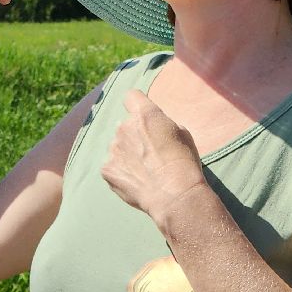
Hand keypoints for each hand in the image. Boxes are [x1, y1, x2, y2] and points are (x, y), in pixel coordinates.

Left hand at [101, 90, 208, 232]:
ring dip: (126, 154)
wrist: (175, 195)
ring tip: (143, 171)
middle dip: (133, 135)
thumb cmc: (184, 163)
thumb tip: (155, 127)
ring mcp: (113, 148)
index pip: (132, 96)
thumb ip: (162, 124)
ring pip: (117, 146)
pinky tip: (135, 181)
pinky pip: (112, 165)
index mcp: (145, 114)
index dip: (137, 105)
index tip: (143, 116)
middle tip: (148, 152)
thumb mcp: (182, 133)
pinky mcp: (107, 169)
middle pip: (124, 125)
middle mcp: (124, 127)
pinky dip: (121, 171)